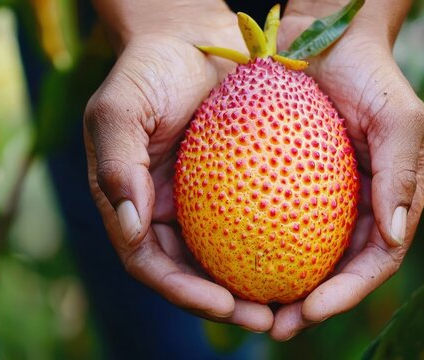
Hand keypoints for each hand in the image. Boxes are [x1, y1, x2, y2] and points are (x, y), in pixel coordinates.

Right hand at [84, 0, 273, 331]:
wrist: (191, 37)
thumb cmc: (149, 69)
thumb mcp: (120, 107)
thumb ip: (116, 162)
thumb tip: (131, 226)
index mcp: (131, 204)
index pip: (150, 263)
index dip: (183, 291)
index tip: (224, 304)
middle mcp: (164, 211)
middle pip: (191, 273)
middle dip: (225, 304)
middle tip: (268, 317)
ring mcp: (199, 202)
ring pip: (225, 256)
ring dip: (254, 283)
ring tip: (293, 299)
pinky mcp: (233, 186)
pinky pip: (256, 220)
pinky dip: (275, 241)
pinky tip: (307, 253)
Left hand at [270, 0, 423, 339]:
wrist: (326, 35)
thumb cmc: (370, 73)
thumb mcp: (399, 117)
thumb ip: (402, 173)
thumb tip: (395, 238)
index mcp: (392, 200)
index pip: (376, 261)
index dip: (348, 293)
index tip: (311, 310)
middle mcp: (359, 205)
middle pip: (338, 270)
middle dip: (311, 305)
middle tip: (275, 325)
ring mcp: (324, 196)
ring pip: (304, 253)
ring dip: (280, 285)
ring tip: (247, 307)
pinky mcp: (290, 181)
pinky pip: (274, 219)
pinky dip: (257, 243)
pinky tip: (227, 260)